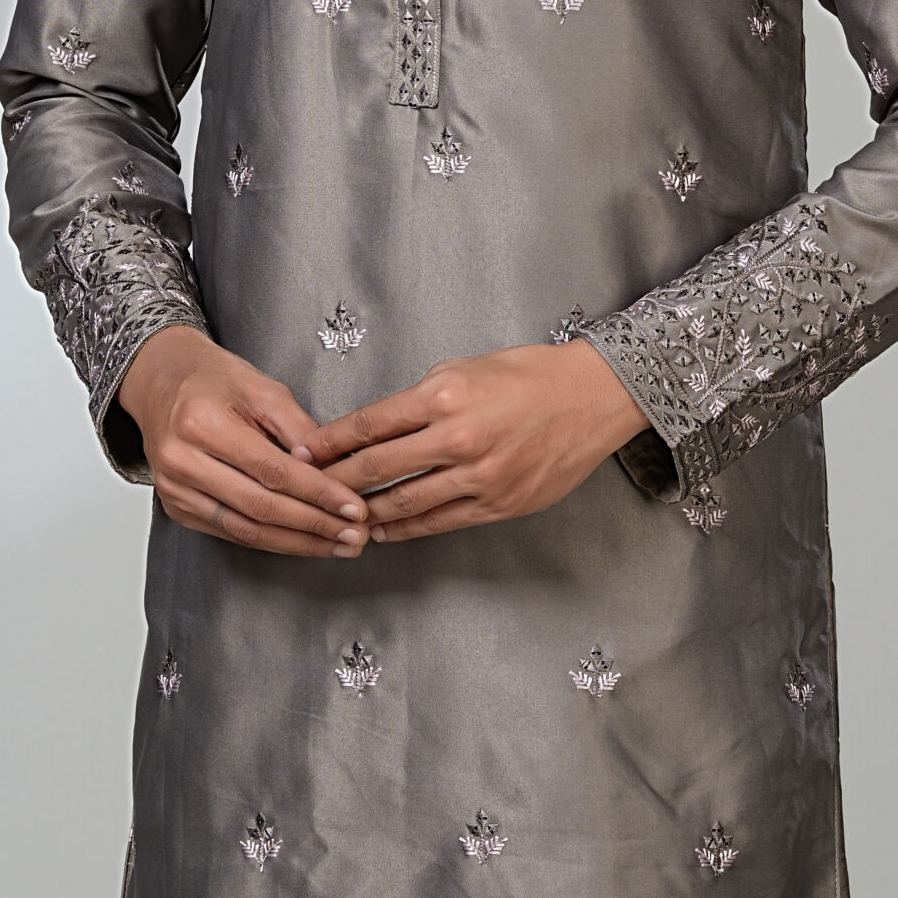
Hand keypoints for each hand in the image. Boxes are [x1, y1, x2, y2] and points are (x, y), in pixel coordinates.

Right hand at [118, 327, 369, 555]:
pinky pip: (231, 533)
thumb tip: (335, 471)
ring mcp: (175, 489)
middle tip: (354, 535)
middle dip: (314, 526)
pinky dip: (271, 540)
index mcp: (203, 423)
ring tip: (336, 545)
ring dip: (297, 542)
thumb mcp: (262, 388)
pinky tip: (301, 540)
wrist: (161, 381)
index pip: (272, 471)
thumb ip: (300, 430)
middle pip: (260, 507)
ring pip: (246, 530)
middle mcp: (182, 461)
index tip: (353, 507)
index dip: (318, 494)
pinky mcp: (176, 508)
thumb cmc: (212, 378)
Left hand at [300, 341, 646, 542]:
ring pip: (406, 503)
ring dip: (367, 512)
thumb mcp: (466, 366)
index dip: (330, 443)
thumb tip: (381, 424)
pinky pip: (440, 521)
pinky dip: (407, 529)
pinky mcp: (500, 503)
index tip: (305, 453)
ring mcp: (481, 475)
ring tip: (339, 516)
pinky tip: (385, 530)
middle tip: (307, 489)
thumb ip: (422, 396)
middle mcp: (459, 436)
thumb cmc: (530, 374)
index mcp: (444, 394)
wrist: (592, 397)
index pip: (370, 424)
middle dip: (336, 480)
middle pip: (379, 468)